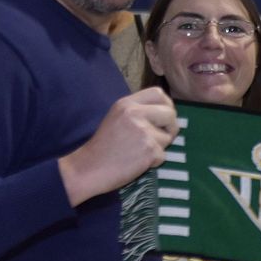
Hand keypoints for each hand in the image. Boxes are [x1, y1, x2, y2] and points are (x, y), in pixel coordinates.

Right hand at [58, 87, 176, 206]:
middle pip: (170, 114)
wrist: (89, 167)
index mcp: (126, 104)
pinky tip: (138, 162)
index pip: (158, 93)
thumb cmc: (103, 146)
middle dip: (171, 127)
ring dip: (159, 147)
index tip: (164, 117)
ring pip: (168, 137)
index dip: (167, 105)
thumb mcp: (117, 118)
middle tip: (161, 138)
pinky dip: (154, 161)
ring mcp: (143, 131)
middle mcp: (135, 114)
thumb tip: (166, 114)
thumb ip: (137, 112)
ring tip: (139, 151)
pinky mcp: (149, 150)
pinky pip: (164, 155)